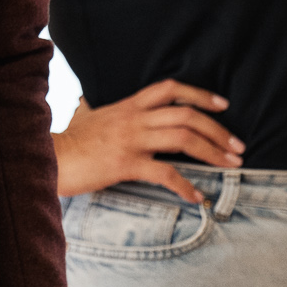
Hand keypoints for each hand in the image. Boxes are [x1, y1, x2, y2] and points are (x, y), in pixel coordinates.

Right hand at [53, 80, 241, 201]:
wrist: (48, 157)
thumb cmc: (69, 142)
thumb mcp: (87, 117)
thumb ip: (98, 111)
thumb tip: (92, 106)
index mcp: (129, 105)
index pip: (171, 89)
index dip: (201, 95)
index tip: (224, 105)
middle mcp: (134, 118)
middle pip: (187, 115)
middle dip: (219, 131)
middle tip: (238, 147)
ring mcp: (131, 140)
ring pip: (183, 139)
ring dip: (213, 153)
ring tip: (231, 166)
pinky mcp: (125, 163)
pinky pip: (164, 173)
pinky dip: (185, 186)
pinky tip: (197, 197)